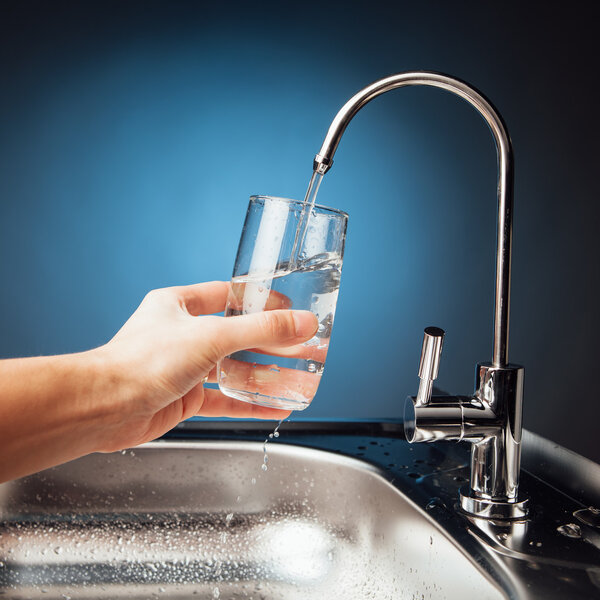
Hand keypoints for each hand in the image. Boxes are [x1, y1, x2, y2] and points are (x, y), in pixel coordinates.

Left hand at [95, 281, 318, 451]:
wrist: (106, 407)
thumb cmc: (143, 361)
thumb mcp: (211, 336)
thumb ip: (260, 329)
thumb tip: (301, 323)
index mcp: (179, 305)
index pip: (228, 295)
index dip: (260, 300)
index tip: (289, 308)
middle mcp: (182, 334)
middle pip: (236, 335)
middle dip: (270, 343)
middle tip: (301, 346)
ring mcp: (185, 367)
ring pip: (233, 369)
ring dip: (265, 375)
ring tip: (298, 377)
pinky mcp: (185, 397)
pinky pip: (226, 399)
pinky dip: (251, 404)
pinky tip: (276, 408)